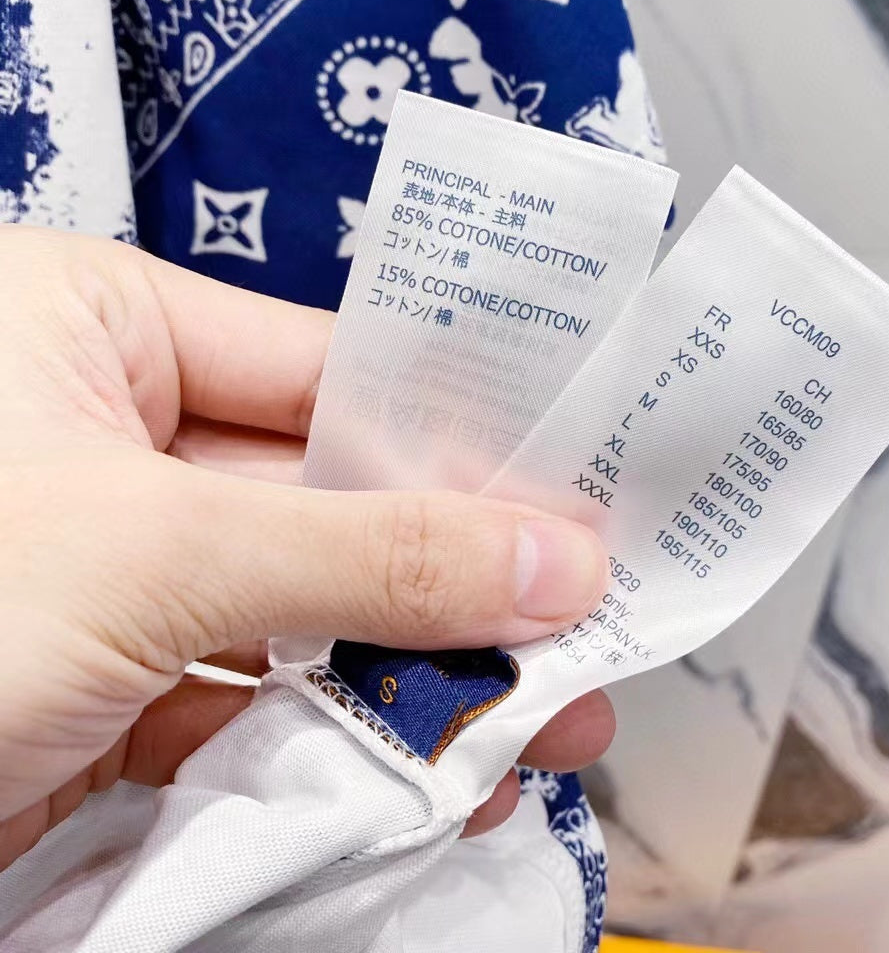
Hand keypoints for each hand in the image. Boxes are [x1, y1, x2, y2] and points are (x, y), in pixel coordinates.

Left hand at [0, 230, 613, 867]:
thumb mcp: (152, 553)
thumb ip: (366, 555)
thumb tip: (545, 558)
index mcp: (93, 328)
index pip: (325, 368)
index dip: (458, 433)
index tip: (571, 488)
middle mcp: (104, 439)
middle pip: (331, 503)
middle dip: (459, 577)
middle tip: (583, 618)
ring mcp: (107, 574)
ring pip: (301, 617)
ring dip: (416, 679)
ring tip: (544, 718)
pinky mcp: (100, 690)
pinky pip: (248, 705)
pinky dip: (333, 748)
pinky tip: (433, 772)